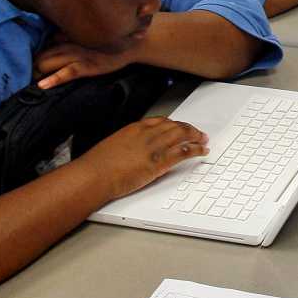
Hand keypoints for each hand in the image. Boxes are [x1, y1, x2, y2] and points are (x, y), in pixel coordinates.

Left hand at [35, 40, 133, 88]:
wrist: (130, 45)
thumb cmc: (107, 42)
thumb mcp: (85, 35)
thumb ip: (68, 35)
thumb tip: (54, 38)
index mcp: (66, 37)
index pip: (41, 48)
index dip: (35, 59)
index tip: (34, 68)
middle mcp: (68, 44)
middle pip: (39, 57)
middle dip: (33, 69)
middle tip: (34, 79)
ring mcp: (78, 56)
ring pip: (48, 64)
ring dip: (38, 75)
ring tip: (35, 84)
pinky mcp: (88, 66)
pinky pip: (67, 72)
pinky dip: (54, 79)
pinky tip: (43, 85)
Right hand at [77, 117, 208, 201]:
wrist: (94, 176)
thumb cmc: (97, 166)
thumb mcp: (112, 146)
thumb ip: (126, 145)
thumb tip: (131, 151)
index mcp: (134, 129)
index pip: (160, 121)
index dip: (174, 123)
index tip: (180, 126)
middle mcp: (146, 134)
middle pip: (175, 126)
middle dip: (188, 128)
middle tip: (197, 132)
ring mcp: (154, 147)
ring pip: (183, 135)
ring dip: (196, 137)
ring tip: (204, 139)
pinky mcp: (159, 162)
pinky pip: (184, 152)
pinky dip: (196, 150)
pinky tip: (203, 151)